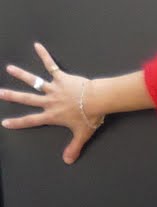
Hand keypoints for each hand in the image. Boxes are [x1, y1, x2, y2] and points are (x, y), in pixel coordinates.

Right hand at [1, 43, 104, 163]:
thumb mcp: (82, 134)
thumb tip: (68, 161)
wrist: (97, 100)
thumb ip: (74, 148)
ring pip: (35, 81)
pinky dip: (44, 55)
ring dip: (21, 74)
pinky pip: (51, 65)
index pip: (32, 120)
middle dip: (12, 96)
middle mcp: (49, 101)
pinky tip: (37, 45)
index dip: (18, 122)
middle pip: (27, 99)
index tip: (5, 123)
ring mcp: (54, 88)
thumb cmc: (90, 117)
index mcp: (52, 115)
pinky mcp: (61, 77)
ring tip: (9, 69)